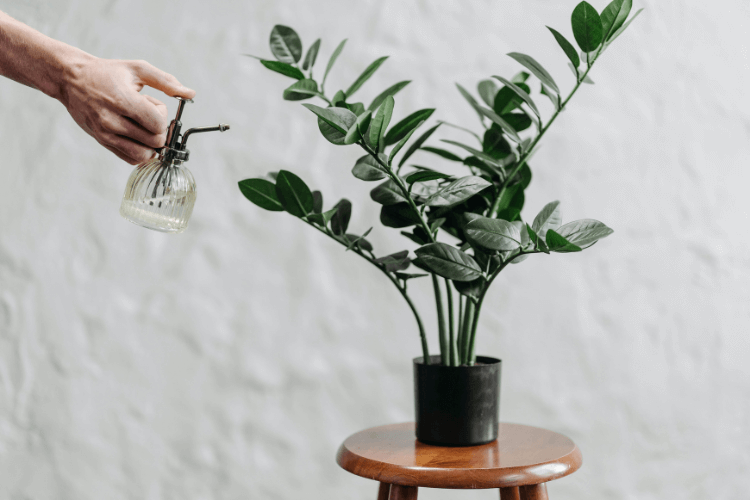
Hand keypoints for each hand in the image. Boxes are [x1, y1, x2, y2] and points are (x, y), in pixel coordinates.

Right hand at [59, 56, 195, 163]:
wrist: (71, 79)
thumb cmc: (107, 72)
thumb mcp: (137, 69)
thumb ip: (166, 81)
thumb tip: (191, 94)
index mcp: (123, 100)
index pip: (157, 124)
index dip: (162, 116)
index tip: (154, 106)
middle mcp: (112, 121)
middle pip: (154, 141)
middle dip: (159, 130)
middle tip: (148, 117)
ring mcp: (106, 135)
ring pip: (143, 155)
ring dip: (151, 144)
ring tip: (143, 128)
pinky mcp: (103, 143)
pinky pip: (131, 159)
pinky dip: (140, 152)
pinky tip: (136, 136)